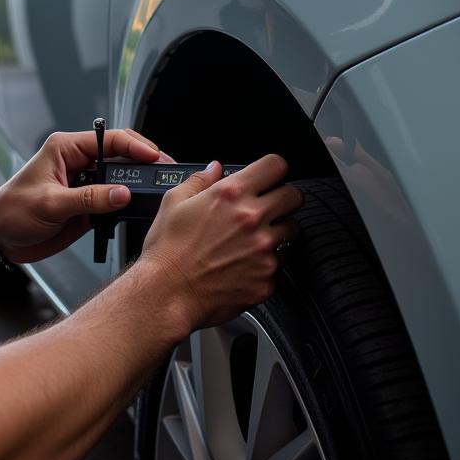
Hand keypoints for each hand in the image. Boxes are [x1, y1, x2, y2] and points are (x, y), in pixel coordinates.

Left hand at [0, 128, 173, 262]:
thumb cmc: (11, 210)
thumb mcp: (49, 204)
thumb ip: (87, 199)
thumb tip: (121, 194)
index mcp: (67, 149)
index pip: (110, 140)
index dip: (135, 146)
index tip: (154, 157)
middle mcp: (79, 164)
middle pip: (121, 158)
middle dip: (144, 165)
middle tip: (165, 174)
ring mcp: (85, 186)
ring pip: (121, 180)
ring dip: (138, 186)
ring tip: (159, 192)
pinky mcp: (88, 206)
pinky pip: (114, 203)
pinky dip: (128, 207)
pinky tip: (139, 210)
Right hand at [137, 155, 302, 332]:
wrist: (166, 294)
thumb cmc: (167, 252)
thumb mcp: (174, 203)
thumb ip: (200, 180)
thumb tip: (214, 169)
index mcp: (232, 195)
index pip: (276, 166)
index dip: (273, 169)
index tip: (269, 177)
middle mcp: (252, 219)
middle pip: (294, 196)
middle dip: (284, 198)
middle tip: (269, 207)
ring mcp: (263, 250)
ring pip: (293, 230)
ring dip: (279, 231)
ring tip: (256, 239)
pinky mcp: (266, 279)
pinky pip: (280, 264)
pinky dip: (268, 263)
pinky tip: (246, 264)